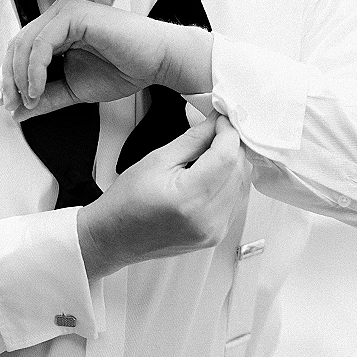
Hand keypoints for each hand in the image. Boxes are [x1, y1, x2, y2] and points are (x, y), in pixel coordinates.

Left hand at [0, 0, 212, 118]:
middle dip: (10, 79)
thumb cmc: (125, 68)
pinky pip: (42, 43)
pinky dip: (34, 69)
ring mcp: (65, 12)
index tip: (9, 104)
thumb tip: (19, 111)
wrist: (157, 61)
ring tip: (30, 100)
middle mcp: (58, 16)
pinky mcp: (74, 15)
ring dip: (21, 77)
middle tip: (14, 105)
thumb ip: (47, 97)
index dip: (8, 77)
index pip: (19, 50)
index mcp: (56, 29)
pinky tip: (37, 88)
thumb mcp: (75, 89)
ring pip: (25, 43)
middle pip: (16, 45)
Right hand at [77, 113, 248, 278]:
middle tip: (213, 132)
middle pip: (239, 170)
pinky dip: (228, 182)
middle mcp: (207, 219)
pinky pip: (235, 201)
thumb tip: (216, 123)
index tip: (220, 119)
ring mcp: (214, 231)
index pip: (227, 156)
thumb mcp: (158, 159)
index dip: (227, 132)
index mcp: (189, 198)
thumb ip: (193, 139)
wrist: (115, 237)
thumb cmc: (127, 202)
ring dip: (231, 164)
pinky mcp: (216, 235)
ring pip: (242, 185)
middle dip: (230, 146)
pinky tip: (209, 176)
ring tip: (207, 155)